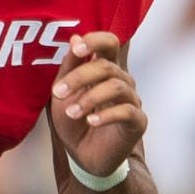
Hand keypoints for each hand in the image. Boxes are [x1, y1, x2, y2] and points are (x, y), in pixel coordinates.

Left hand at [48, 31, 143, 180]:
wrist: (83, 156)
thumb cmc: (73, 121)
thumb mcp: (63, 95)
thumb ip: (69, 68)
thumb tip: (74, 37)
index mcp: (105, 69)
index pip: (109, 43)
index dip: (95, 41)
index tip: (77, 49)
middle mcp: (122, 80)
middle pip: (107, 66)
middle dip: (79, 77)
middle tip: (57, 93)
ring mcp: (132, 100)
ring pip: (117, 87)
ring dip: (89, 98)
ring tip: (71, 113)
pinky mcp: (137, 121)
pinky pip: (127, 111)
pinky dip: (106, 115)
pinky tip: (90, 122)